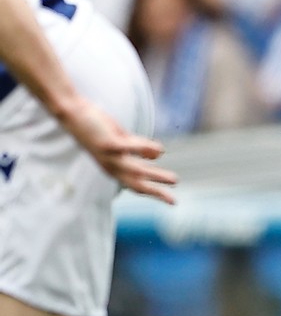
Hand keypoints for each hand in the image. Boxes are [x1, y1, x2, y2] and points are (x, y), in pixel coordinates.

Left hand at [57, 98, 175, 202]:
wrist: (72, 114)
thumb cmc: (96, 125)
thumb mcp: (121, 140)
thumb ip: (138, 148)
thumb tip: (158, 155)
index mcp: (113, 167)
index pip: (137, 185)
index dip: (155, 193)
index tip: (173, 201)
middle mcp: (111, 166)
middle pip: (137, 184)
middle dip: (156, 192)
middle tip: (174, 199)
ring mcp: (109, 156)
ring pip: (136, 171)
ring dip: (156, 177)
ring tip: (174, 179)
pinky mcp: (108, 143)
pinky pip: (130, 148)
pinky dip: (145, 150)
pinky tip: (161, 150)